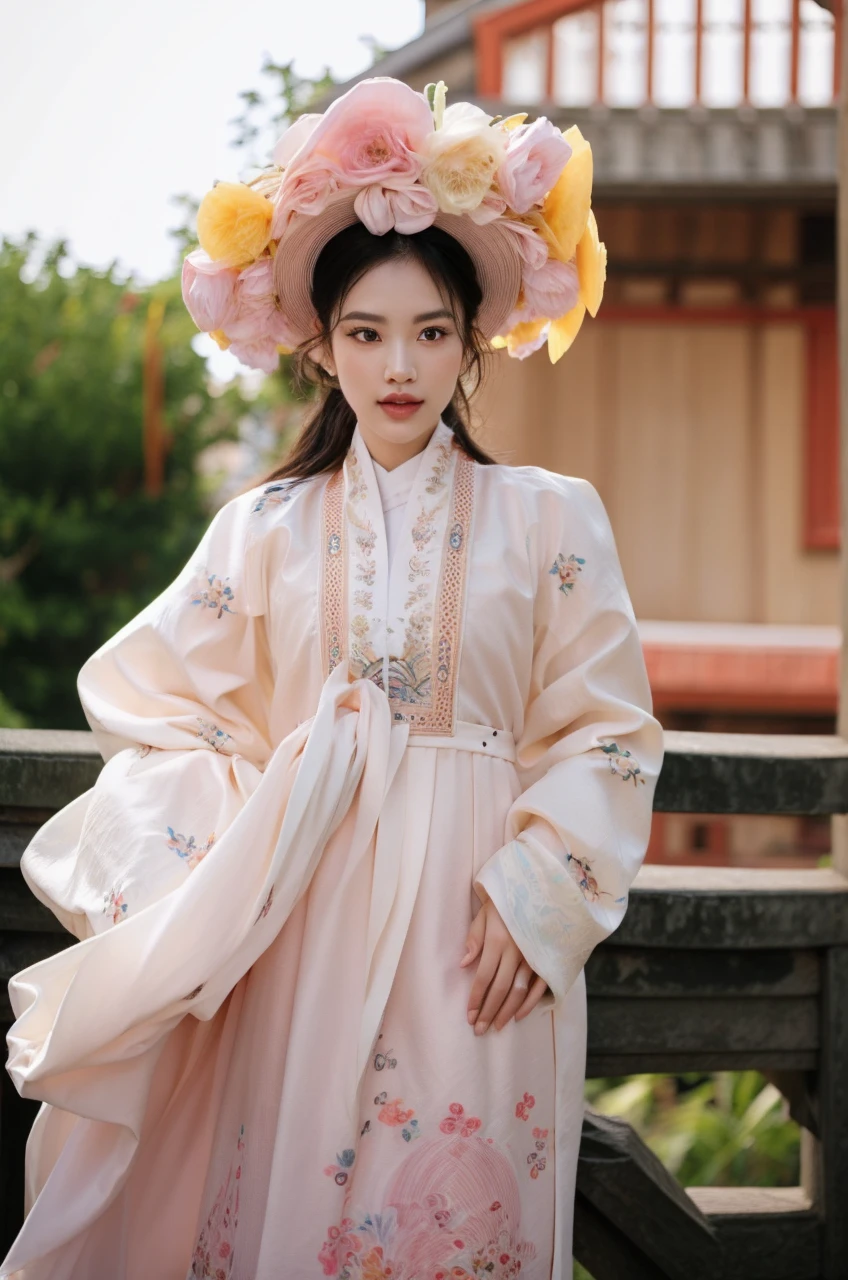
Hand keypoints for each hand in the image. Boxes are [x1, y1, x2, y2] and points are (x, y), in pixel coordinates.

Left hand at [460, 899, 548, 1033]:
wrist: (534, 888)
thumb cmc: (503, 903)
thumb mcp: (484, 914)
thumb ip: (474, 939)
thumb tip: (463, 964)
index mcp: (497, 941)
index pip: (483, 977)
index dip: (475, 998)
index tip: (468, 1015)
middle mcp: (516, 952)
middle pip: (500, 989)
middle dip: (488, 1012)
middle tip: (479, 1030)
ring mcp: (534, 956)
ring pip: (519, 992)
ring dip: (507, 1012)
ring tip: (496, 1026)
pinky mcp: (546, 959)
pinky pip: (539, 986)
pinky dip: (529, 1003)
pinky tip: (519, 1016)